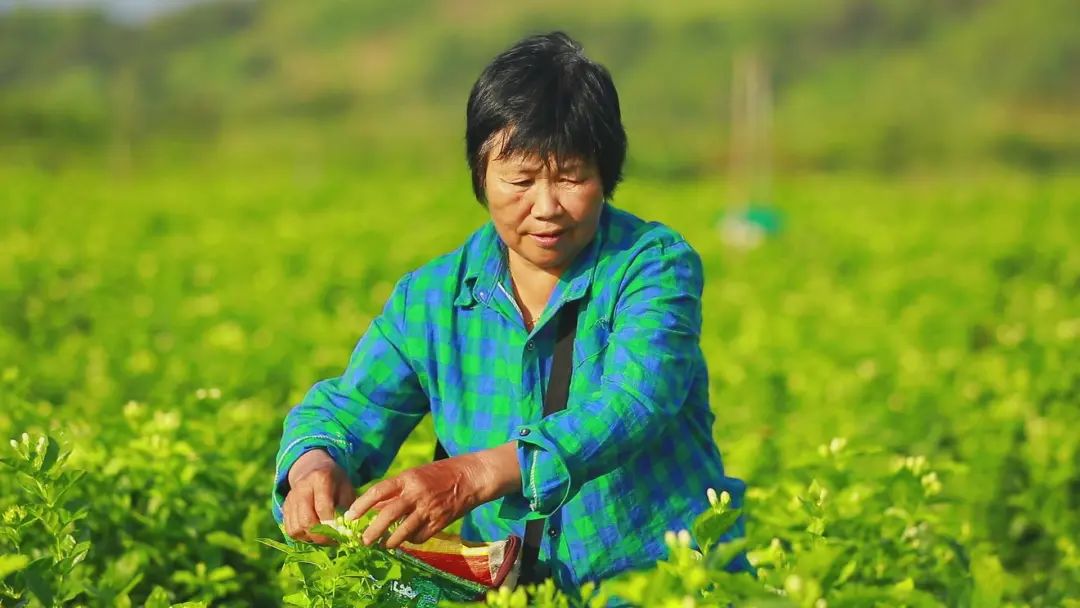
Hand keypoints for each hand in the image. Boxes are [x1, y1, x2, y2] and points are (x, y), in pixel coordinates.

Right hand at [282, 449, 355, 544]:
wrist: (313, 469)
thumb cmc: (334, 481)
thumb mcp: (346, 488)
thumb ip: (347, 507)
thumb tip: (345, 530)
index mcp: (320, 479)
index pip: (323, 508)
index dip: (332, 525)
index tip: (341, 534)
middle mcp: (301, 488)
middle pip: (306, 520)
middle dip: (321, 536)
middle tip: (333, 541)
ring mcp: (290, 499)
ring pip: (296, 529)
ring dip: (311, 538)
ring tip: (325, 537)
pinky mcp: (285, 508)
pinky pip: (290, 530)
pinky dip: (302, 537)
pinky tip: (314, 534)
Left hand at [345, 442, 520, 549]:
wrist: (472, 477)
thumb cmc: (442, 473)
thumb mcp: (416, 475)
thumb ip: (397, 491)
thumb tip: (376, 507)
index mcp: (408, 478)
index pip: (378, 491)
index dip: (362, 505)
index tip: (350, 516)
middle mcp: (416, 493)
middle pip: (388, 515)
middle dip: (373, 530)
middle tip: (364, 540)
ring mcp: (429, 509)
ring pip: (404, 530)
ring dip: (391, 541)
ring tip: (384, 545)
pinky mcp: (440, 522)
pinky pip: (420, 536)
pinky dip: (412, 540)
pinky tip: (410, 538)